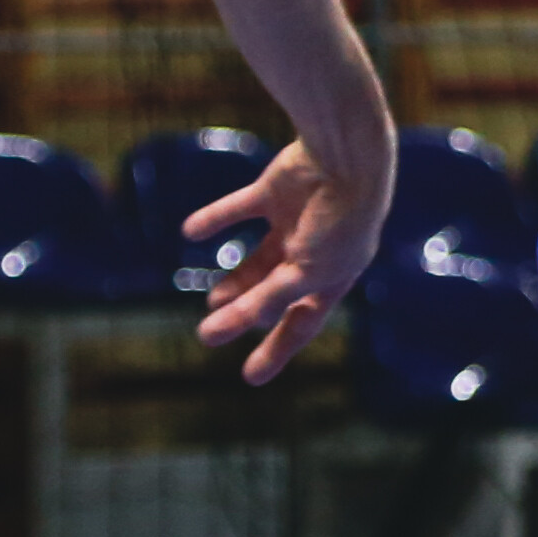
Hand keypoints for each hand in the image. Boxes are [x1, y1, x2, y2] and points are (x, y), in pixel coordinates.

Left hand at [187, 133, 393, 386]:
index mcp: (334, 274)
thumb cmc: (338, 222)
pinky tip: (191, 230)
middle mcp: (316, 250)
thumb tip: (227, 325)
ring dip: (235, 277)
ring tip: (209, 299)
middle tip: (211, 334)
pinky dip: (216, 219)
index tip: (251, 377)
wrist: (346, 158)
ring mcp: (298, 220)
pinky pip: (241, 208)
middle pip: (277, 292)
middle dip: (247, 314)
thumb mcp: (306, 271)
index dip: (277, 349)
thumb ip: (269, 297)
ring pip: (260, 255)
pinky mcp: (278, 190)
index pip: (303, 320)